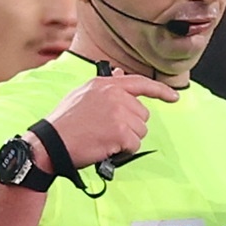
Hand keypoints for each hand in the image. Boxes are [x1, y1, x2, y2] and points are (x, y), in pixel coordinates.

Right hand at [41, 71, 178, 168]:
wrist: (51, 143)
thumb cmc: (65, 123)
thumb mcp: (83, 94)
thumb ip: (105, 86)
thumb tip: (121, 74)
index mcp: (105, 84)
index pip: (140, 82)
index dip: (160, 91)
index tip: (174, 97)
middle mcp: (114, 94)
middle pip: (142, 114)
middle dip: (130, 127)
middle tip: (107, 131)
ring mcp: (118, 112)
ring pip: (141, 131)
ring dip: (127, 140)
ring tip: (104, 139)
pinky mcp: (120, 131)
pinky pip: (134, 144)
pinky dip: (123, 151)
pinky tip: (106, 147)